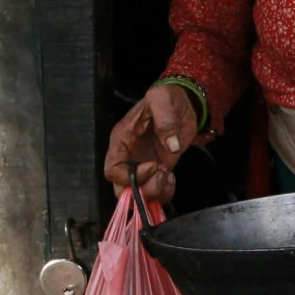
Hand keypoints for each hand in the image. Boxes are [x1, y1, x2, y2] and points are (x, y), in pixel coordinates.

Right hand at [105, 84, 199, 203]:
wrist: (183, 103)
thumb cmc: (167, 98)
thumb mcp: (163, 99)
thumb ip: (166, 121)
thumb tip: (172, 146)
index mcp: (122, 140)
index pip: (112, 170)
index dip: (130, 176)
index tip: (154, 165)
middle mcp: (128, 158)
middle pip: (121, 190)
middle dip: (142, 191)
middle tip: (162, 174)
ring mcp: (141, 167)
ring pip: (137, 196)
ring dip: (155, 193)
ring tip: (168, 175)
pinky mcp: (156, 172)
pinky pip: (155, 194)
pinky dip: (164, 193)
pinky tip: (171, 178)